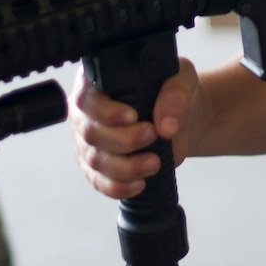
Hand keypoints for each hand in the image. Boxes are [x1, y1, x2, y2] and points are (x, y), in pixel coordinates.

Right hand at [69, 60, 200, 199]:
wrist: (179, 118)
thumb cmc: (170, 92)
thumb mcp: (180, 79)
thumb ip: (175, 94)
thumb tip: (166, 125)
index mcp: (95, 83)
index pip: (87, 99)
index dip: (107, 112)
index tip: (133, 116)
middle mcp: (85, 112)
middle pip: (90, 133)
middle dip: (123, 140)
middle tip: (152, 135)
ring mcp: (87, 141)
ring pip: (94, 160)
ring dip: (125, 167)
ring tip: (154, 163)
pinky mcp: (95, 166)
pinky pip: (98, 181)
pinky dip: (118, 186)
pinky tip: (139, 183)